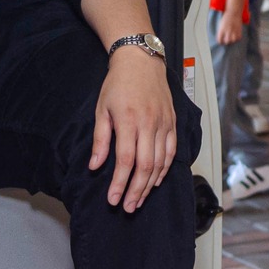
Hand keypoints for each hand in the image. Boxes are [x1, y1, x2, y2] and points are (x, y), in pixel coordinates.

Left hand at [89, 46, 178, 211]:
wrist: (141, 61)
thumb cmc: (118, 83)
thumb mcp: (102, 109)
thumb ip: (100, 140)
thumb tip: (96, 166)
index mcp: (128, 120)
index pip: (126, 160)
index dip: (120, 183)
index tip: (113, 199)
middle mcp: (149, 123)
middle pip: (145, 166)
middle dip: (136, 191)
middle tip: (127, 207)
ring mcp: (163, 123)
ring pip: (160, 162)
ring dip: (150, 185)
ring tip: (139, 200)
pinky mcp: (172, 122)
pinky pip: (171, 151)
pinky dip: (164, 169)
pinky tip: (155, 181)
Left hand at [216, 11, 243, 44]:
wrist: (233, 12)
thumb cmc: (226, 18)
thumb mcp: (221, 25)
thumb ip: (221, 32)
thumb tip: (222, 38)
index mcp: (221, 30)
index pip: (220, 40)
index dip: (220, 42)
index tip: (221, 41)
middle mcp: (227, 31)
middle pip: (227, 41)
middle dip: (226, 41)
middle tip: (226, 40)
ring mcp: (234, 30)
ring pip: (233, 40)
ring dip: (232, 40)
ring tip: (232, 38)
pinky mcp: (239, 30)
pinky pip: (238, 38)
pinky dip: (237, 38)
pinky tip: (236, 36)